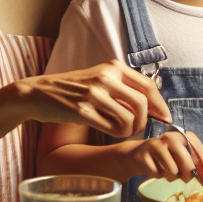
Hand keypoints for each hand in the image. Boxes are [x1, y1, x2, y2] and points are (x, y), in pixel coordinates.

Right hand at [20, 61, 170, 137]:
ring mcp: (94, 94)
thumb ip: (123, 87)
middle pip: (142, 103)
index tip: (165, 117)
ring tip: (124, 131)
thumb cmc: (73, 88)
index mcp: (113, 67)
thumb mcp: (100, 78)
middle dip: (146, 120)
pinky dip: (117, 134)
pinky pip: (112, 127)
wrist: (38, 92)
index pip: (148, 85)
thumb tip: (151, 106)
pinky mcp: (82, 111)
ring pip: (129, 118)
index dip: (160, 104)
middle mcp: (106, 78)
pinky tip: (113, 133)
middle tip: (140, 128)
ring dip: (131, 130)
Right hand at [126, 129, 202, 184]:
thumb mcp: (180, 157)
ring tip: (166, 171)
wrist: (137, 155)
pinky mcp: (145, 154)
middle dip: (188, 175)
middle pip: (187, 163)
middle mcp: (172, 137)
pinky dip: (158, 176)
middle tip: (185, 179)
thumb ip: (193, 164)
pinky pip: (158, 174)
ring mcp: (157, 145)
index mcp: (184, 136)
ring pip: (173, 171)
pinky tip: (155, 169)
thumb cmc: (164, 157)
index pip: (199, 151)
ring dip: (171, 177)